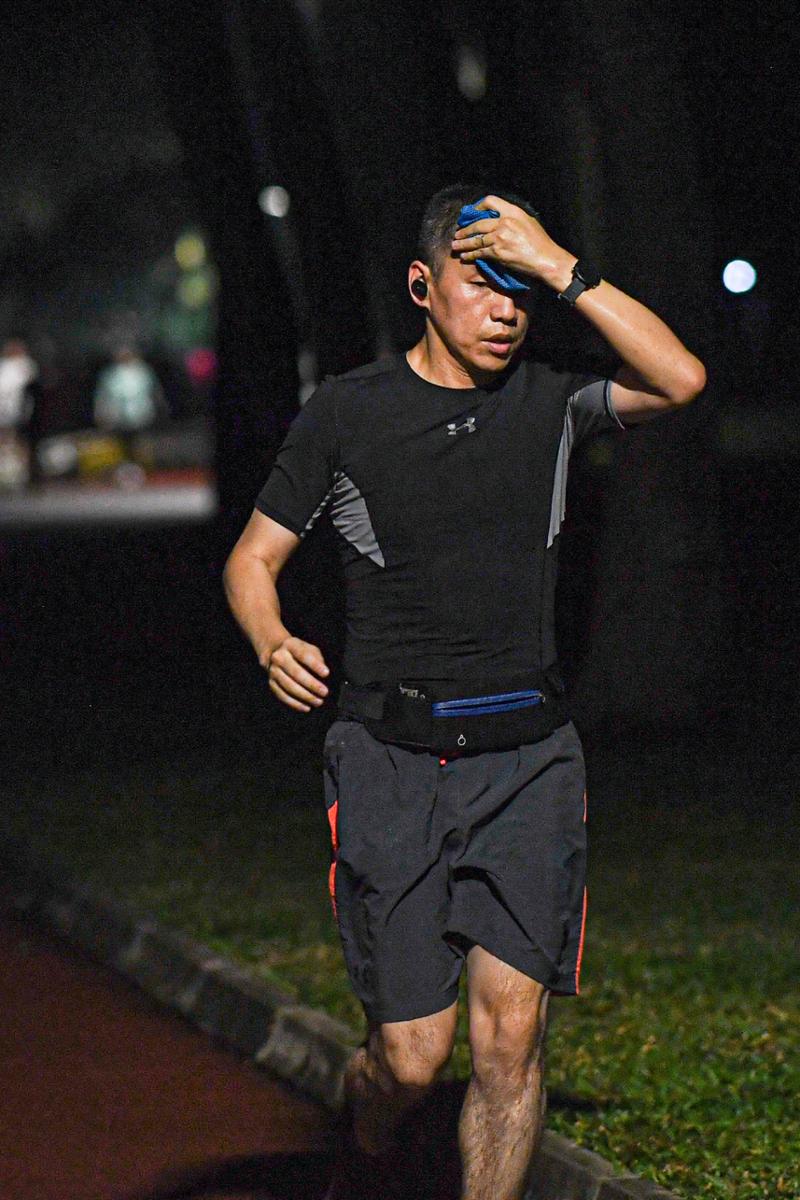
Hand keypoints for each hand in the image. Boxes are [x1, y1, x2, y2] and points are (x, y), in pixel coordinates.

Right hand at [263, 635, 329, 711]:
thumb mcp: (308, 648)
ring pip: (289, 686)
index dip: (315, 665)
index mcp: (290, 645)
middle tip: (324, 692)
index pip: (303, 655)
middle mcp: (279, 657)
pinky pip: (282, 695)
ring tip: (318, 701)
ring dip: (305, 696)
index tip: (326, 673)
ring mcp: (273, 671)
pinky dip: (295, 703)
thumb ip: (317, 658)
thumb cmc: (298, 652)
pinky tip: (306, 707)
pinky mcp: (271, 683)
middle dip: (312, 684)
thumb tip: (324, 674)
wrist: (274, 651)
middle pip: (296, 673)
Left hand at [451, 195, 565, 282]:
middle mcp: (505, 222)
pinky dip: (470, 255)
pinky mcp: (497, 252)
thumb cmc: (540, 242)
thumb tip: (498, 219)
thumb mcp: (528, 221)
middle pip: (478, 223)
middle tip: (458, 234)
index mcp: (513, 211)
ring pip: (476, 239)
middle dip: (465, 229)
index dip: (478, 206)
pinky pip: (479, 252)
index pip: (491, 201)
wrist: (545, 259)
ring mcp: (500, 237)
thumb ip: (512, 218)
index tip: (471, 213)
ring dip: (463, 243)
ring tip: (455, 246)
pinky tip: (465, 256)